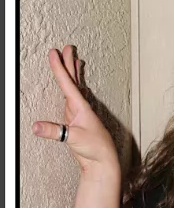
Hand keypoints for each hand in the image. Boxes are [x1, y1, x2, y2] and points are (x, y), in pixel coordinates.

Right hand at [32, 46, 119, 175]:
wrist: (103, 160)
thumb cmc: (94, 148)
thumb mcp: (73, 138)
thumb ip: (55, 132)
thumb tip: (37, 127)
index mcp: (81, 106)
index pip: (68, 83)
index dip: (60, 68)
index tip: (55, 53)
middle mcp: (81, 106)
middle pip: (74, 81)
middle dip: (70, 64)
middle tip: (68, 47)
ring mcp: (80, 112)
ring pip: (76, 88)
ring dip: (74, 73)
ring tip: (74, 60)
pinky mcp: (78, 120)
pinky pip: (74, 98)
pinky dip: (74, 88)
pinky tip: (74, 87)